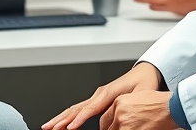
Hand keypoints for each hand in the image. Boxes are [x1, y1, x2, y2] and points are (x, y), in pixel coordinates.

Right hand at [43, 62, 161, 129]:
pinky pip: (80, 109)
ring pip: (75, 108)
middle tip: (48, 128)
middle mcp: (100, 94)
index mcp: (109, 92)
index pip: (90, 108)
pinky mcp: (98, 99)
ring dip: (61, 118)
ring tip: (49, 126)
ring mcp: (97, 96)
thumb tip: (119, 117)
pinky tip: (63, 123)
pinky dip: (69, 116)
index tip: (69, 128)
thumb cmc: (146, 83)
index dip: (79, 119)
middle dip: (61, 119)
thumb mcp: (141, 95)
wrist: (147, 72)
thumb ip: (129, 106)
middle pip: (76, 108)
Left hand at [99, 90, 178, 129]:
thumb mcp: (136, 97)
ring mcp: (125, 125)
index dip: (108, 126)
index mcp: (118, 103)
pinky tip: (139, 129)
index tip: (111, 128)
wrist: (170, 108)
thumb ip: (122, 108)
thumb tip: (117, 118)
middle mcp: (119, 114)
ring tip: (133, 128)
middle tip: (124, 128)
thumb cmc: (158, 102)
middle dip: (114, 129)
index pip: (104, 120)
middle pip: (108, 129)